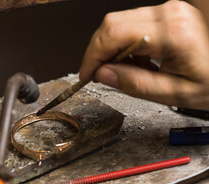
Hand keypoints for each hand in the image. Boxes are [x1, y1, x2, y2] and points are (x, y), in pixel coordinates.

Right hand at [79, 0, 208, 109]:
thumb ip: (135, 84)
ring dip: (111, 49)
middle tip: (98, 73)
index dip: (93, 56)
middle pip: (112, 23)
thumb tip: (103, 74)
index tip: (87, 74)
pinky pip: (132, 24)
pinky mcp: (167, 14)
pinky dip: (124, 45)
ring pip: (119, 22)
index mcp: (172, 33)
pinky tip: (135, 61)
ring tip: (124, 70)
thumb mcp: (174, 93)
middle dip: (98, 51)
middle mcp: (169, 14)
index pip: (114, 35)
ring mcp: (168, 11)